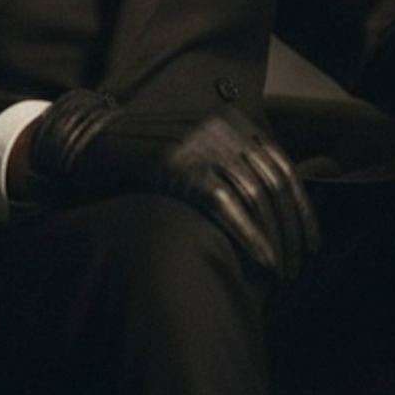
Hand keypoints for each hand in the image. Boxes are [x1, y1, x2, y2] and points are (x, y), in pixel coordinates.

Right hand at [26, 90, 321, 280]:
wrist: (86, 142)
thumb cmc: (140, 158)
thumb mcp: (193, 151)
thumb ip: (230, 167)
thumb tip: (273, 200)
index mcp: (232, 122)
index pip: (281, 168)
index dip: (300, 210)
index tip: (309, 245)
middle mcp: (222, 127)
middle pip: (274, 183)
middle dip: (290, 230)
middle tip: (293, 268)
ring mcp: (199, 142)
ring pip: (255, 195)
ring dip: (273, 239)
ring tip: (277, 273)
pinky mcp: (178, 162)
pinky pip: (227, 204)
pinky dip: (250, 236)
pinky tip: (259, 262)